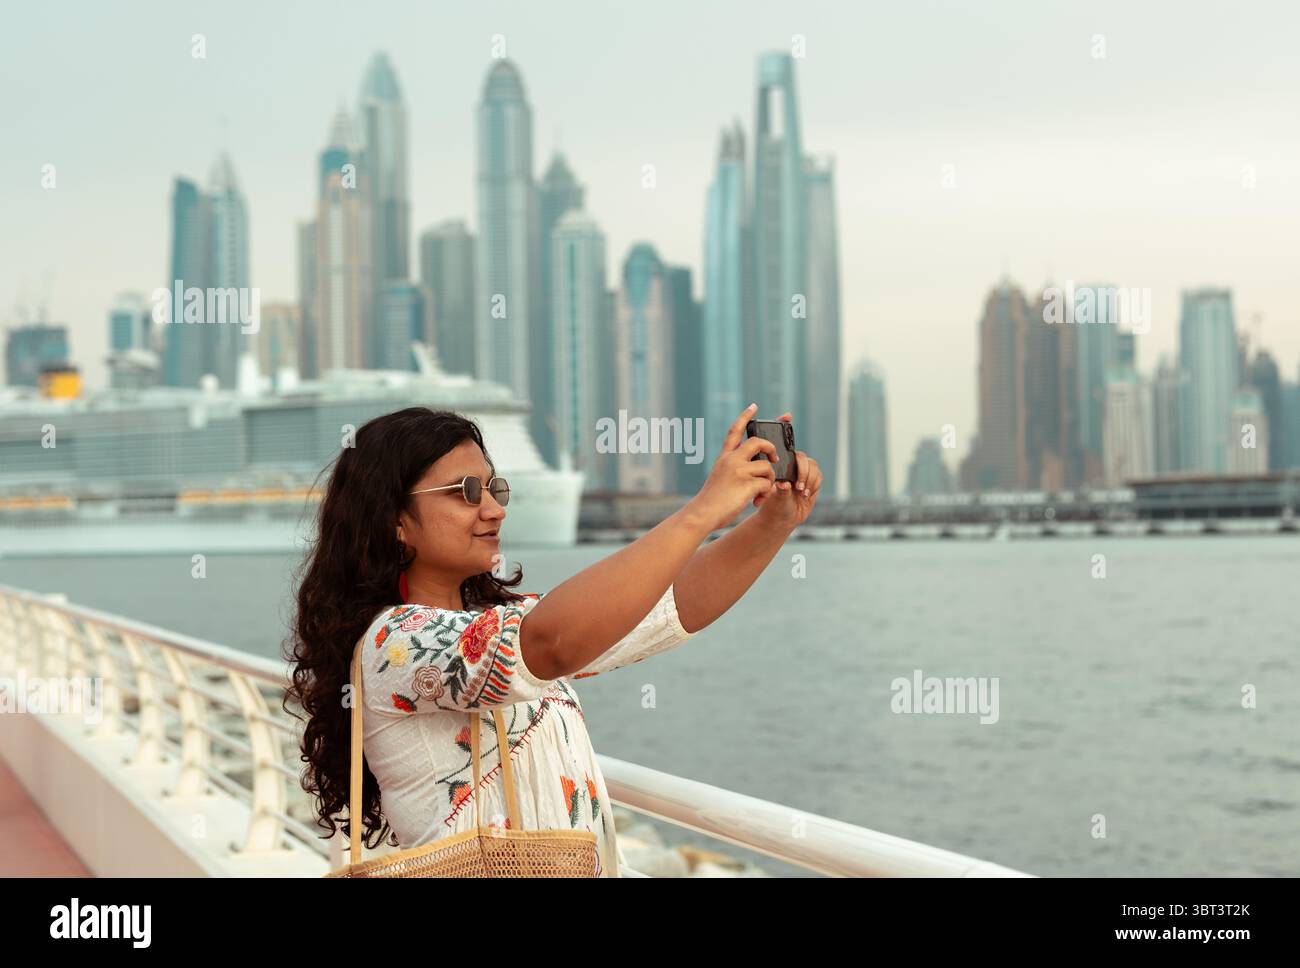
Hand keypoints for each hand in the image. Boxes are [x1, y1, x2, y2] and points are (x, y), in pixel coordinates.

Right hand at [686, 404, 778, 530]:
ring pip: (767, 467)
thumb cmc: (713, 500)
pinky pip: (767, 484)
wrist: (703, 514)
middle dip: (771, 448)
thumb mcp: (720, 476)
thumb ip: (735, 468)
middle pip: (758, 442)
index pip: (735, 431)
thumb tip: (759, 465)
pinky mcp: (747, 484)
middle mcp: (731, 460)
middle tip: (774, 457)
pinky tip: (757, 501)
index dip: (745, 417)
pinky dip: (766, 493)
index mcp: (724, 457)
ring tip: (761, 492)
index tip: (754, 406)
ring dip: (769, 480)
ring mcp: (739, 471)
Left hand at [754, 411, 821, 528]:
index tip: (786, 415)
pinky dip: (813, 485)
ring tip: (800, 492)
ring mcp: (801, 470)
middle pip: (800, 455)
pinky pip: (818, 476)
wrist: (781, 519)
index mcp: (775, 463)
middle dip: (801, 469)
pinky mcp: (812, 479)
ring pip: (811, 465)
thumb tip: (784, 483)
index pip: (780, 441)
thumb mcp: (771, 498)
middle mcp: (789, 463)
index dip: (784, 425)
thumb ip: (779, 490)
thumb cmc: (771, 506)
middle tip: (796, 485)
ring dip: (807, 479)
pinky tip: (805, 494)